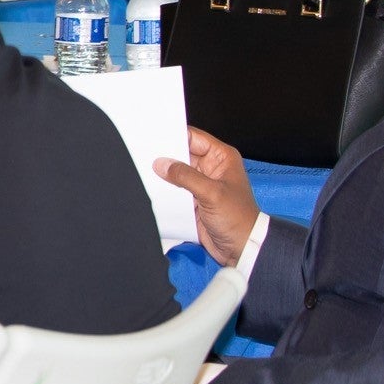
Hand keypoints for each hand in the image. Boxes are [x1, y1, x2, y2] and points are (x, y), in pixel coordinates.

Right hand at [155, 128, 260, 265]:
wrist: (242, 248)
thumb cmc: (238, 218)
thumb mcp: (212, 193)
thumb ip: (186, 176)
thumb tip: (162, 164)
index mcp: (221, 158)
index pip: (193, 138)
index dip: (174, 135)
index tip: (153, 135)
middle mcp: (210, 167)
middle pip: (181, 154)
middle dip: (164, 154)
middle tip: (143, 152)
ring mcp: (200, 183)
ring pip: (175, 172)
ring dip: (163, 173)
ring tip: (142, 168)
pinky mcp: (192, 199)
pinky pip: (174, 188)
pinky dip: (164, 188)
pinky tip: (149, 186)